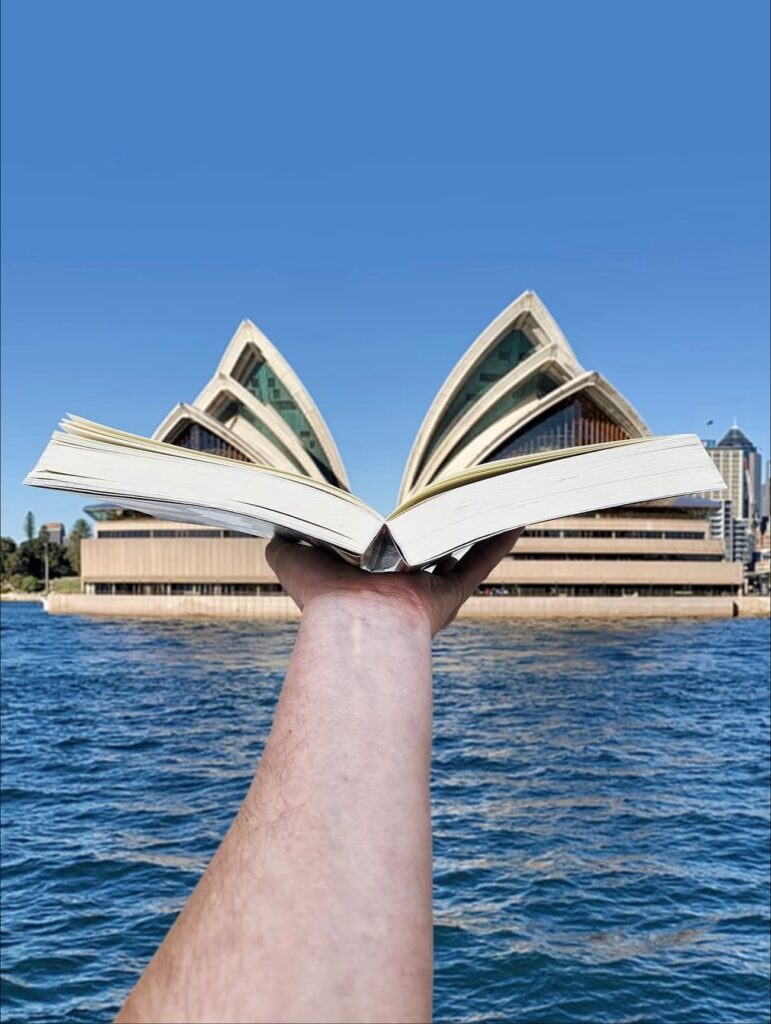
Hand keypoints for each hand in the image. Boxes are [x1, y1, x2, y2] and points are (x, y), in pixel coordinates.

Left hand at [266, 528, 523, 635]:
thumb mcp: (291, 558)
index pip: (381, 553)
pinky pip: (481, 564)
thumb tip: (273, 529)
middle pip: (424, 553)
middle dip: (434, 530)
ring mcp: (429, 593)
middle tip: (446, 501)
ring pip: (457, 556)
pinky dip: (498, 543)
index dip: (388, 535)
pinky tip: (514, 518)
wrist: (355, 623)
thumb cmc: (320, 596)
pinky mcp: (450, 594)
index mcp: (367, 584)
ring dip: (471, 531)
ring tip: (486, 503)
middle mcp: (401, 590)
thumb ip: (283, 542)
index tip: (394, 515)